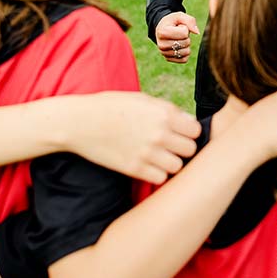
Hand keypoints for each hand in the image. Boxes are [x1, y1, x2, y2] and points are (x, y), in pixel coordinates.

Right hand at [59, 92, 200, 182]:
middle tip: (170, 146)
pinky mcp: (134, 169)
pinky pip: (160, 178)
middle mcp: (159, 133)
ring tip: (158, 156)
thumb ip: (167, 111)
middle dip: (182, 148)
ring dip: (170, 162)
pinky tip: (147, 165)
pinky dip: (156, 174)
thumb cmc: (111, 106)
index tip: (179, 133)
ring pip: (177, 166)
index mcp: (164, 113)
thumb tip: (188, 122)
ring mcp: (147, 153)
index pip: (196, 130)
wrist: (80, 122)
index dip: (189, 132)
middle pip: (190, 150)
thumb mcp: (142, 99)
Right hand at [155, 11, 198, 63]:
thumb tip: (197, 32)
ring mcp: (164, 53)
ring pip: (186, 52)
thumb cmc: (172, 22)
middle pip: (186, 43)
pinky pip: (184, 59)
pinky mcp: (168, 59)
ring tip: (178, 39)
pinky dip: (185, 52)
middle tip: (179, 33)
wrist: (163, 29)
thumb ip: (190, 21)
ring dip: (186, 45)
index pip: (184, 33)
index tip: (178, 26)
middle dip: (186, 37)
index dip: (185, 28)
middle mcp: (161, 45)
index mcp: (162, 32)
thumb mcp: (179, 15)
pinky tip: (179, 46)